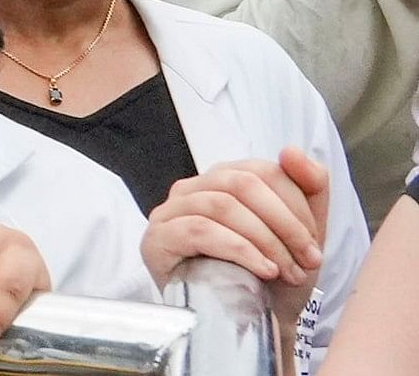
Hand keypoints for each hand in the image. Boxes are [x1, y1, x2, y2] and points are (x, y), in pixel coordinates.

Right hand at [146, 148, 331, 340]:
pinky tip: (263, 270)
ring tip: (287, 271)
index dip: (296, 206)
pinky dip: (239, 249)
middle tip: (308, 260)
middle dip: (285, 224)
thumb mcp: (305, 231)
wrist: (255, 322)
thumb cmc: (274, 275)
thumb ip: (310, 188)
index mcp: (224, 179)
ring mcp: (170, 212)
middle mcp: (193, 188)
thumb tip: (292, 150)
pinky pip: (199, 230)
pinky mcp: (158, 239)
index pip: (262, 170)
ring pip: (222, 206)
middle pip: (242, 183)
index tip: (315, 246)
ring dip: (266, 241)